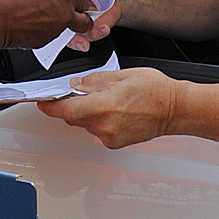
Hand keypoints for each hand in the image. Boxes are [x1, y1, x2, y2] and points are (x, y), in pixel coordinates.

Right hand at [0, 0, 94, 51]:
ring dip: (64, 27)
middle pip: (85, 21)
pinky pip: (52, 37)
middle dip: (82, 19)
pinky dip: (47, 33)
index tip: (75, 2)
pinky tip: (34, 26)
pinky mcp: (45, 42)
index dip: (79, 1)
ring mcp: (55, 29)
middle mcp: (63, 12)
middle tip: (74, 17)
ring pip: (69, 31)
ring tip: (48, 21)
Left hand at [38, 66, 177, 148]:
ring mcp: (109, 137)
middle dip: (73, 105)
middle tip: (86, 93)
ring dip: (88, 113)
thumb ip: (94, 81)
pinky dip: (99, 121)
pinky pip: (96, 131)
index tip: (43, 103)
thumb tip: (76, 85)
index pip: (67, 110)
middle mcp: (105, 125)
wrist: (175, 110)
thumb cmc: (155, 90)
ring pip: (85, 124)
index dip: (51, 107)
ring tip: (109, 101)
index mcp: (105, 106)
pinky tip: (115, 112)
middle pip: (74, 117)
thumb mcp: (122, 75)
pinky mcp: (114, 143)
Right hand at [59, 0, 122, 48]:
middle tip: (77, 25)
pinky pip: (82, 39)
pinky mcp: (82, 31)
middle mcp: (64, 6)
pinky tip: (103, 28)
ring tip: (93, 30)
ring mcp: (72, 20)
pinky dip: (93, 36)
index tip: (66, 5)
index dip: (52, 2)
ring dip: (78, 38)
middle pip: (54, 19)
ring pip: (66, 34)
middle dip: (63, 26)